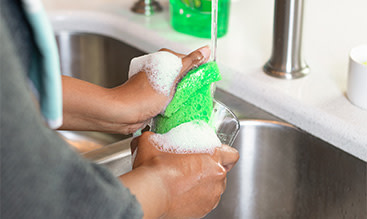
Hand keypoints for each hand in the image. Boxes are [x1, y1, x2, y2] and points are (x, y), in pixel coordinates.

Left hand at [60, 46, 210, 134]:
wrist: (123, 114)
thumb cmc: (143, 96)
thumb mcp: (172, 77)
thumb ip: (189, 63)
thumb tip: (205, 50)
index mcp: (164, 60)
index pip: (189, 62)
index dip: (198, 72)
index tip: (205, 81)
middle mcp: (159, 70)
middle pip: (184, 77)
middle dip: (191, 87)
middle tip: (195, 95)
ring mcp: (156, 84)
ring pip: (178, 90)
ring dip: (183, 97)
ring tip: (186, 104)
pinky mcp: (153, 97)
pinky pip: (170, 100)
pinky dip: (174, 105)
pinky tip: (177, 110)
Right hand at [120, 131, 238, 218]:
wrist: (151, 195)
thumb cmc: (156, 171)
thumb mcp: (153, 143)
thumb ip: (154, 136)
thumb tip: (149, 135)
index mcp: (212, 158)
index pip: (232, 154)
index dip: (226, 153)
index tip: (216, 153)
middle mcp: (217, 178)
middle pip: (222, 171)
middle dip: (212, 169)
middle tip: (195, 166)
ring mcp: (212, 196)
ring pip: (215, 187)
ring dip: (205, 184)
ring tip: (188, 181)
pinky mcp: (204, 210)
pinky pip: (206, 201)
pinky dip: (198, 197)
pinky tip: (183, 193)